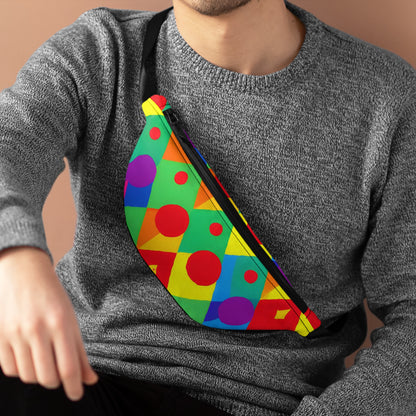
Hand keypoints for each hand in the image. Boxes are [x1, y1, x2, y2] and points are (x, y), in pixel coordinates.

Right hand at [0, 246, 98, 400]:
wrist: (24, 273)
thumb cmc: (53, 296)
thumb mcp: (71, 320)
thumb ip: (80, 352)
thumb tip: (90, 380)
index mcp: (61, 323)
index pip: (68, 367)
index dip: (74, 387)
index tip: (77, 394)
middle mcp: (38, 330)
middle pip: (48, 378)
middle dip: (57, 382)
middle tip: (60, 372)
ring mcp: (16, 334)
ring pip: (28, 376)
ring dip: (39, 376)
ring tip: (45, 361)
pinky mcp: (0, 337)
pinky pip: (10, 370)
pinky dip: (22, 370)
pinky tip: (28, 357)